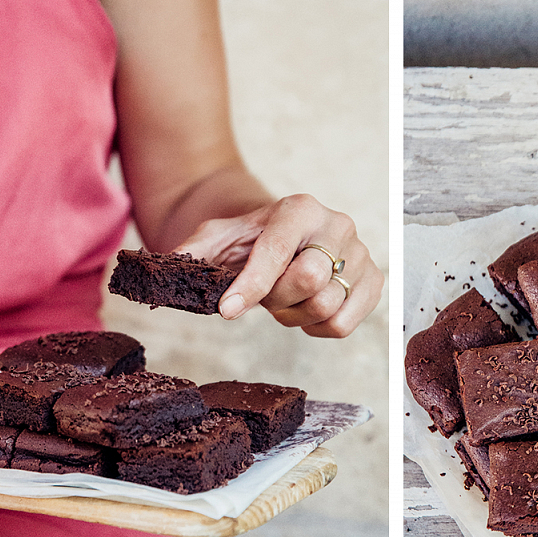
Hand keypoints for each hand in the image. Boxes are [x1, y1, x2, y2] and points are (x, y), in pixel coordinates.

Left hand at [177, 194, 383, 337]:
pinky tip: (306, 310)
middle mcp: (338, 224)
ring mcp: (361, 254)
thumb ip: (192, 252)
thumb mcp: (217, 238)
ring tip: (285, 300)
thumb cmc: (251, 240)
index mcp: (300, 208)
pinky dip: (317, 328)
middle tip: (265, 297)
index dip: (251, 285)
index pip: (277, 250)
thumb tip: (163, 270)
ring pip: (326, 306)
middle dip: (277, 299)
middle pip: (309, 279)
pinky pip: (343, 325)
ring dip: (294, 316)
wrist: (286, 239)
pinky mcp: (373, 282)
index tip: (226, 310)